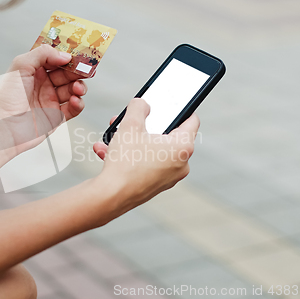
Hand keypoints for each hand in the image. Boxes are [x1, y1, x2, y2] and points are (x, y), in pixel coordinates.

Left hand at [0, 45, 87, 169]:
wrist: (4, 128)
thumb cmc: (6, 98)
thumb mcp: (20, 66)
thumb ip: (42, 54)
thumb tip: (65, 56)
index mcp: (33, 71)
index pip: (55, 59)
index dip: (66, 56)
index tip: (78, 54)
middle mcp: (43, 85)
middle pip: (67, 74)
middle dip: (76, 71)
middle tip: (84, 70)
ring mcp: (50, 100)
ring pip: (73, 90)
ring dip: (79, 87)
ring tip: (77, 88)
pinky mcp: (57, 117)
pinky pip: (73, 108)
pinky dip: (78, 103)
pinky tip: (75, 100)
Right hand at [93, 98, 199, 221]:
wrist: (111, 196)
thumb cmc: (125, 162)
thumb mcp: (130, 125)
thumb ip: (138, 107)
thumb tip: (142, 104)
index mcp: (183, 147)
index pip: (191, 120)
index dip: (179, 108)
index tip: (169, 104)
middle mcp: (181, 164)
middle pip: (167, 135)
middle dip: (146, 126)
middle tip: (132, 119)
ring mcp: (169, 177)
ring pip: (152, 150)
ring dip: (133, 141)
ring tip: (114, 137)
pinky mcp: (155, 186)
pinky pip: (145, 164)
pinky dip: (130, 157)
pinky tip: (108, 152)